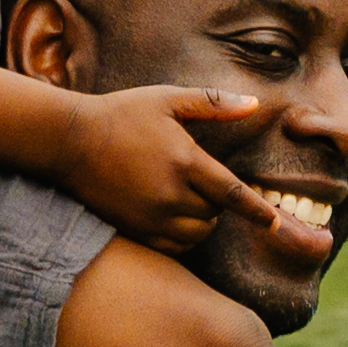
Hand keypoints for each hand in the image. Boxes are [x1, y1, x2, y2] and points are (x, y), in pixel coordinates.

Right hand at [48, 82, 280, 242]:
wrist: (70, 141)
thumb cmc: (121, 113)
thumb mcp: (168, 99)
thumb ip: (213, 103)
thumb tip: (254, 105)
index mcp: (185, 162)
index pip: (233, 194)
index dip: (258, 211)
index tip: (277, 223)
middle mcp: (170, 195)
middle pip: (215, 214)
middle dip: (219, 203)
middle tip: (205, 184)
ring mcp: (150, 217)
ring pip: (196, 234)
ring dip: (203, 222)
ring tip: (190, 200)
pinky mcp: (134, 229)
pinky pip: (173, 247)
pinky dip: (183, 237)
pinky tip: (175, 219)